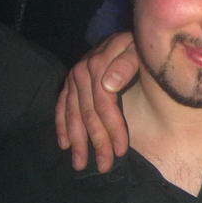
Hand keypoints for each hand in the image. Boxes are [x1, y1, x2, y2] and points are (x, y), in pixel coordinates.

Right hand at [55, 31, 138, 171]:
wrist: (129, 35)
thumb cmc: (139, 46)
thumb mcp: (138, 49)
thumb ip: (127, 64)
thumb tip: (108, 85)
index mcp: (98, 65)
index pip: (104, 104)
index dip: (113, 128)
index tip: (121, 150)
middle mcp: (81, 72)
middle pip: (87, 113)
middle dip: (96, 143)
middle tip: (105, 167)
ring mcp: (73, 78)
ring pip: (72, 114)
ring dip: (77, 141)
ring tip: (81, 164)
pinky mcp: (70, 82)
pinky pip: (61, 106)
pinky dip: (61, 125)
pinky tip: (64, 144)